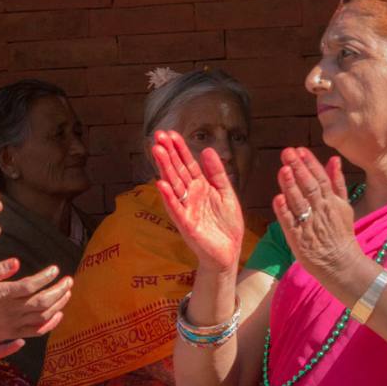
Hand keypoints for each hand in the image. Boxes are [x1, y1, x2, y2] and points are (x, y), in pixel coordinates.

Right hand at [0, 258, 72, 344]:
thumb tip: (16, 262)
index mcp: (3, 295)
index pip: (30, 286)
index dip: (46, 277)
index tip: (55, 269)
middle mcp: (12, 310)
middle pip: (43, 301)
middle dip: (59, 290)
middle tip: (69, 280)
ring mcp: (15, 323)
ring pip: (44, 315)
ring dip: (59, 304)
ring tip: (67, 292)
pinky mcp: (15, 333)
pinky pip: (38, 330)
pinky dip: (52, 323)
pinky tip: (59, 314)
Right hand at [151, 130, 243, 270]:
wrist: (229, 252)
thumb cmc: (226, 224)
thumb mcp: (226, 193)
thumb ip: (217, 173)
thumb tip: (207, 149)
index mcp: (200, 186)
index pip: (187, 164)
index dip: (179, 149)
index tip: (170, 133)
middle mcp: (190, 195)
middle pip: (177, 170)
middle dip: (168, 153)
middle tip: (157, 135)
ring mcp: (186, 209)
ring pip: (174, 185)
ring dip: (164, 168)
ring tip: (157, 151)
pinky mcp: (187, 224)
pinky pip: (176, 209)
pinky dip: (169, 197)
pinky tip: (161, 184)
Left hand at [272, 147, 363, 281]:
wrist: (340, 263)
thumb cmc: (340, 233)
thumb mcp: (344, 205)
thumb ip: (337, 182)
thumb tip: (334, 159)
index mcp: (332, 201)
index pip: (321, 178)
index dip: (310, 163)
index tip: (300, 149)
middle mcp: (321, 211)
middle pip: (310, 187)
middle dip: (298, 168)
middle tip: (287, 152)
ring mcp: (309, 225)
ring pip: (299, 202)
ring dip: (291, 186)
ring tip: (283, 170)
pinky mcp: (298, 239)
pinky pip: (290, 223)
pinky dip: (284, 211)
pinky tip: (277, 199)